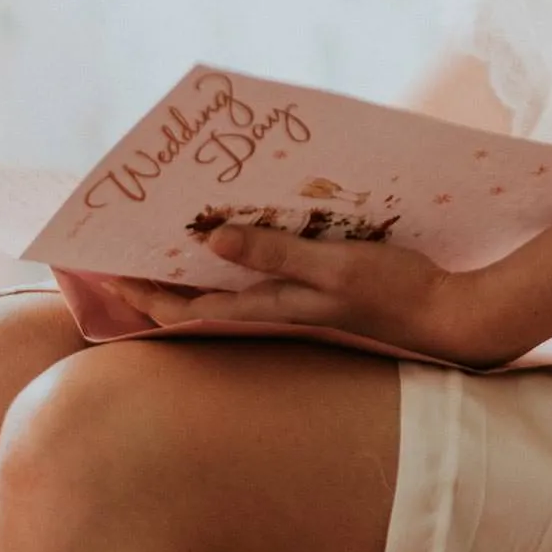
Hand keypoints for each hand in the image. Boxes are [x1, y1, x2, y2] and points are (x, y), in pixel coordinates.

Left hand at [106, 227, 488, 361]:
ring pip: (223, 291)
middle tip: (117, 252)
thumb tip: (210, 239)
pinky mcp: (314, 291)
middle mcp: (272, 310)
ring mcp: (293, 304)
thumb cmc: (394, 291)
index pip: (185, 311)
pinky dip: (232, 258)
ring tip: (160, 240)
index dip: (141, 295)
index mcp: (269, 308)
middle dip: (153, 282)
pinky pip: (256, 278)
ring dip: (189, 271)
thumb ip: (275, 253)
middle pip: (195, 303)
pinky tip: (233, 234)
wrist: (448, 317)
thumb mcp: (334, 265)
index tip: (103, 272)